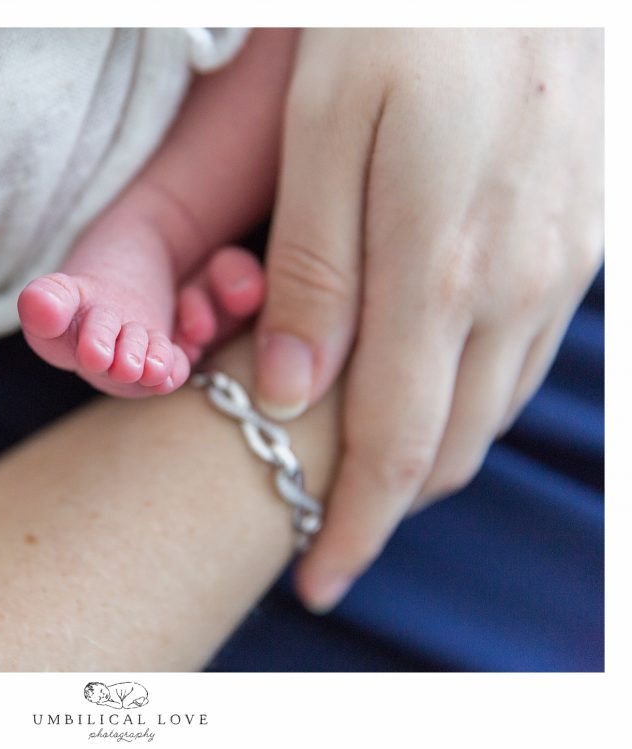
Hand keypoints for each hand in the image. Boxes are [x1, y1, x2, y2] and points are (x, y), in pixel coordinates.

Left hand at [254, 29, 602, 611]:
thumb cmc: (403, 26)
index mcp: (441, 270)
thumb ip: (315, 270)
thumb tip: (292, 388)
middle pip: (447, 445)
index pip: (393, 445)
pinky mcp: (578, 242)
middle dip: (385, 506)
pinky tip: (426, 391)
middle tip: (324, 530)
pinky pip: (523, 358)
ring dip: (426, 459)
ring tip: (363, 476)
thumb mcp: (329, 134)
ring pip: (489, 411)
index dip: (353, 528)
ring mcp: (560, 265)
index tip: (316, 581)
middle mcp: (516, 285)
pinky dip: (467, 400)